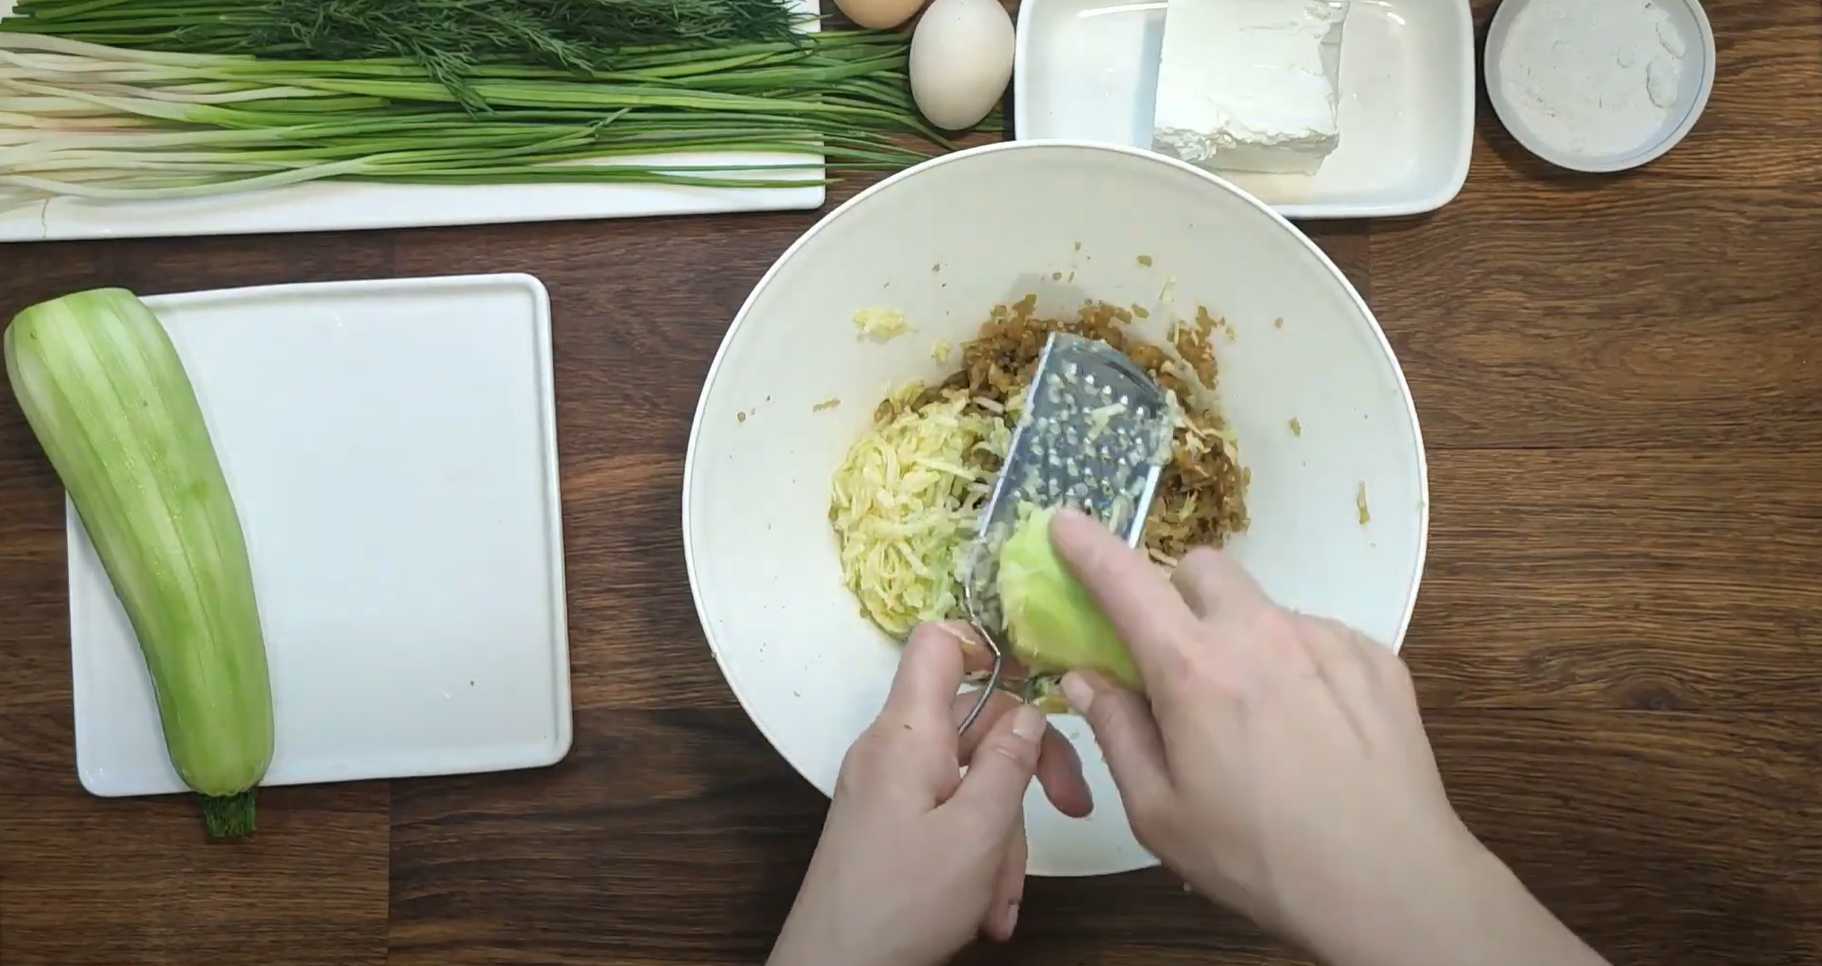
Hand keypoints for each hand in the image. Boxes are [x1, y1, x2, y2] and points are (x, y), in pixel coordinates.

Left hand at [769, 622, 1092, 965]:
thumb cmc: (903, 901)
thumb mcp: (977, 832)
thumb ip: (1009, 763)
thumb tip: (1030, 711)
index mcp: (908, 732)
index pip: (938, 644)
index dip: (987, 645)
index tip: (1037, 681)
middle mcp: (893, 749)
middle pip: (975, 724)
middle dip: (1024, 774)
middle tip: (1073, 810)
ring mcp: (888, 789)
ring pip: (969, 783)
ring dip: (1000, 840)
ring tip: (1001, 902)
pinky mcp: (888, 827)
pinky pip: (947, 819)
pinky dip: (974, 858)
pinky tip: (985, 910)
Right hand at [1049, 509, 1607, 965]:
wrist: (1390, 882)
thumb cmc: (1258, 857)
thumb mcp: (1159, 813)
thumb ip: (1117, 732)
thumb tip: (1087, 677)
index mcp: (1193, 670)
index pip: (1125, 582)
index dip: (1088, 547)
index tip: (1066, 523)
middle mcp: (1259, 634)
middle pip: (1203, 568)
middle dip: (1178, 596)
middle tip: (1179, 658)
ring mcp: (1326, 639)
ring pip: (1264, 607)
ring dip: (1244, 638)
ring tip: (1260, 718)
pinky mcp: (1377, 658)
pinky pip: (1319, 637)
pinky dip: (1300, 665)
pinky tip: (1313, 731)